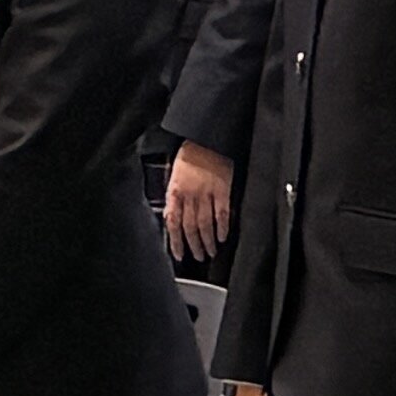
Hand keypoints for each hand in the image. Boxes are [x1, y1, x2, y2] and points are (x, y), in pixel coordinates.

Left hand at [163, 141, 234, 260]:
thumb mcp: (174, 175)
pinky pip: (222, 214)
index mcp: (175, 191)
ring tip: (211, 252)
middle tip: (199, 257)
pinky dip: (222, 228)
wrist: (206, 138)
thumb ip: (174, 197)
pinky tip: (223, 237)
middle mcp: (189, 195)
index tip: (179, 255)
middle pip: (190, 227)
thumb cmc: (189, 155)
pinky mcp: (222, 190)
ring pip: (205, 224)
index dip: (175, 242)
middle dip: (193, 246)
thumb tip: (173, 218)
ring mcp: (206, 193)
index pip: (173, 223)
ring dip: (208, 241)